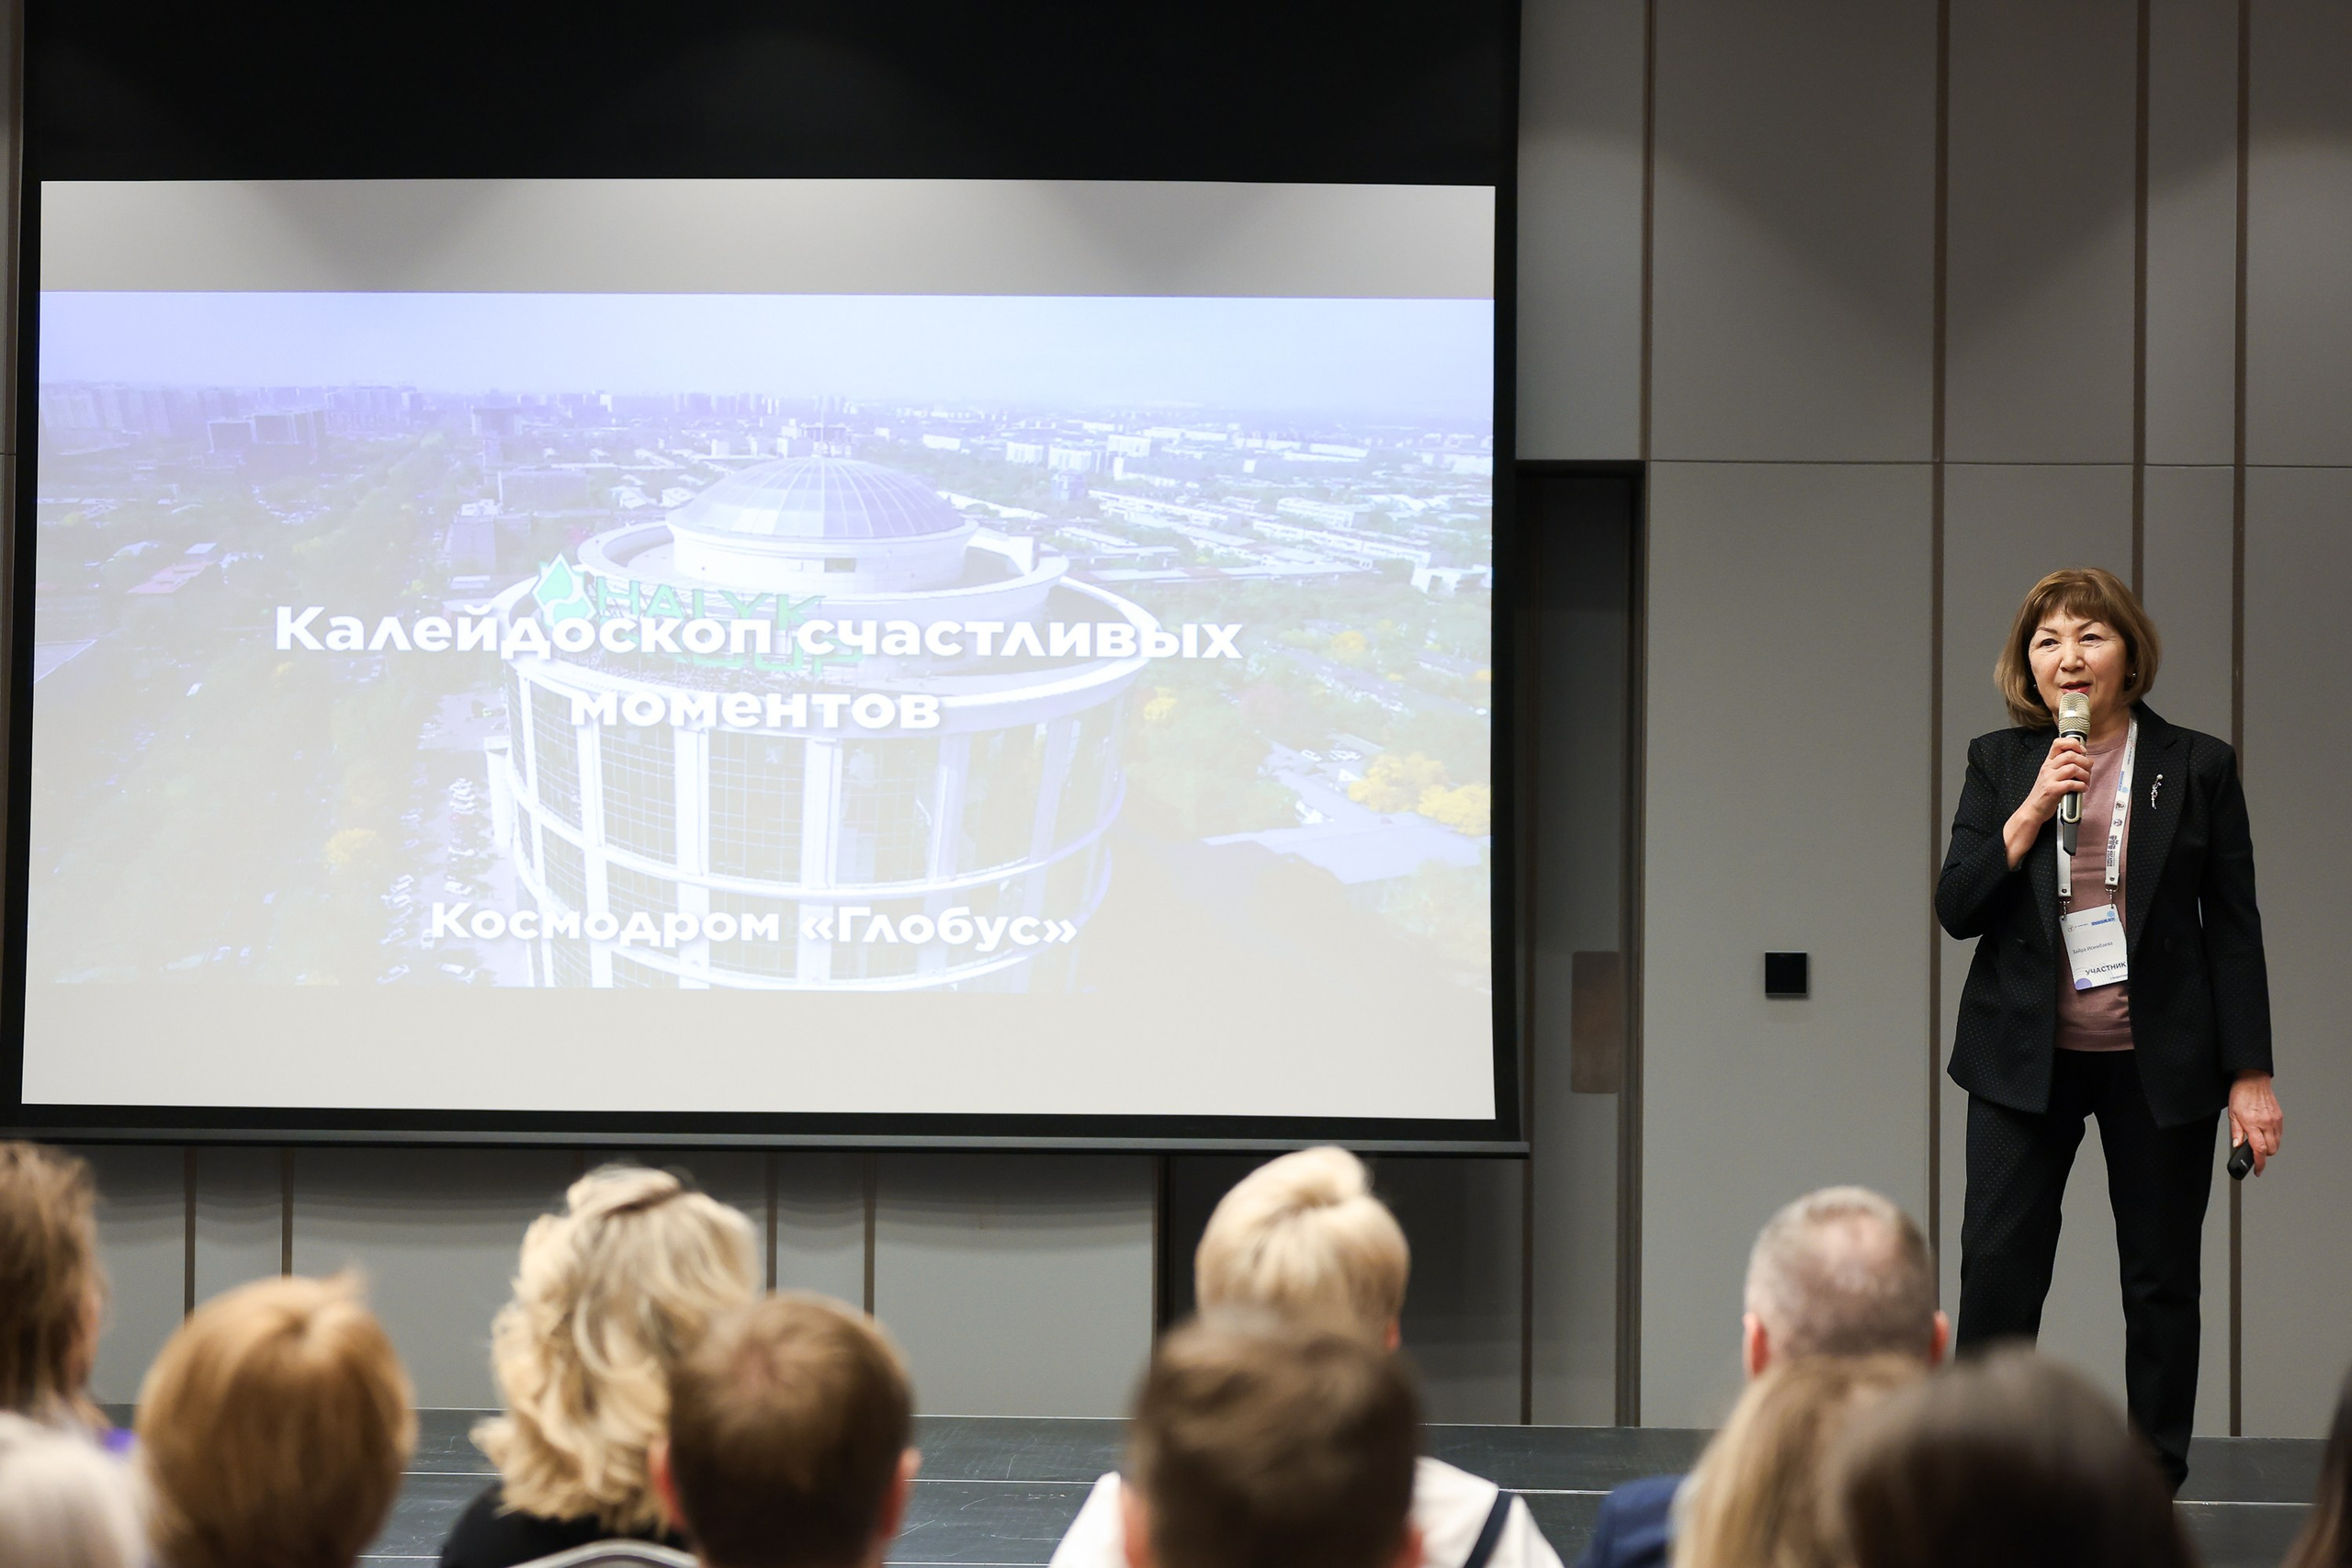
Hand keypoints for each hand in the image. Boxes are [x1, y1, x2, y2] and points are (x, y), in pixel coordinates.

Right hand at [2003, 736, 2091, 866]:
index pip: (2059, 743)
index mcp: (2048, 762)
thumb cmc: (2045, 793)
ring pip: (2073, 768)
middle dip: (2085, 762)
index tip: (2082, 751)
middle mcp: (2048, 768)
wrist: (2033, 810)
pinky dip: (2081, 786)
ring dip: (2085, 775)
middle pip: (2070, 755)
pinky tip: (2082, 789)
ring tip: (2086, 781)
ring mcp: (2049, 779)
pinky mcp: (2052, 790)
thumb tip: (2086, 760)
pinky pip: (2071, 783)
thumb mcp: (2051, 775)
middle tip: (2088, 769)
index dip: (2073, 743)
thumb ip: (2065, 766)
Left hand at [2228, 1071, 2283, 1175]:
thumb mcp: (2232, 1114)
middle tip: (2255, 1153)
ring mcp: (2275, 1121)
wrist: (2253, 1080)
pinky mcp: (2280, 1117)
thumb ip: (2236, 1132)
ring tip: (2259, 1141)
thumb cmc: (2241, 1094)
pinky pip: (2280, 1134)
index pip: (2259, 1150)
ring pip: (2277, 1143)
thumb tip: (2237, 1145)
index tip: (2258, 1170)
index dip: (2259, 1163)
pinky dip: (2274, 1138)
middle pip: (2271, 1150)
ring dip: (2269, 1147)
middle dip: (2263, 1155)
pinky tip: (2265, 1133)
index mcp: (2252, 1124)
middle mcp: (2266, 1123)